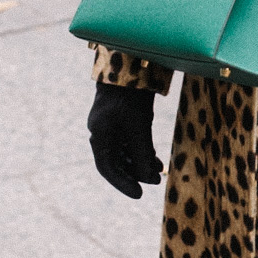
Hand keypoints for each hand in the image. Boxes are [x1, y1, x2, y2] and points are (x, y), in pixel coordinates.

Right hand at [88, 79, 161, 198]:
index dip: (122, 183)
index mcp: (99, 134)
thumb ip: (142, 153)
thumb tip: (149, 178)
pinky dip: (142, 150)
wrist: (130, 62)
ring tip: (158, 172)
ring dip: (140, 163)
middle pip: (116, 161)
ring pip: (124, 152)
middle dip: (135, 173)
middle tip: (154, 183)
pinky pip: (129, 140)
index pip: (107, 167)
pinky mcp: (122, 117)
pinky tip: (156, 158)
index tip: (139, 195)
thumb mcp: (138, 126)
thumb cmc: (131, 95)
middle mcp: (102, 131)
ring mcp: (111, 124)